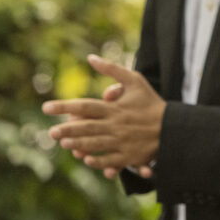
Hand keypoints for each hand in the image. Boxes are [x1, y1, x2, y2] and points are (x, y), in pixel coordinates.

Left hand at [43, 55, 163, 178]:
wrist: (173, 126)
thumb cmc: (151, 102)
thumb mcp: (135, 80)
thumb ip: (112, 69)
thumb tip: (91, 58)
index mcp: (115, 108)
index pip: (85, 106)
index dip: (64, 106)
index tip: (46, 107)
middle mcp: (116, 125)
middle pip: (86, 127)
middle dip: (67, 129)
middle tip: (51, 132)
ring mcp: (122, 141)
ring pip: (95, 144)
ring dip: (78, 144)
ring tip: (64, 143)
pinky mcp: (129, 155)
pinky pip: (110, 160)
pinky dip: (98, 161)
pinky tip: (86, 159)